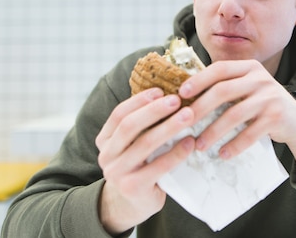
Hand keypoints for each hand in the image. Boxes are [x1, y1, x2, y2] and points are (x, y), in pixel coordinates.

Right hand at [95, 88, 195, 234]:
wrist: (130, 205)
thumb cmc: (139, 167)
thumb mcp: (132, 146)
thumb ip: (142, 126)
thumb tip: (169, 95)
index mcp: (105, 140)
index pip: (119, 114)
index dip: (139, 100)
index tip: (160, 91)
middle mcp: (107, 156)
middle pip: (130, 126)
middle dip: (154, 110)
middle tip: (176, 99)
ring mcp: (117, 173)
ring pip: (145, 144)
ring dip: (169, 127)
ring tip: (189, 115)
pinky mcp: (133, 188)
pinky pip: (158, 166)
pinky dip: (176, 153)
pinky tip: (190, 142)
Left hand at [179, 60, 295, 177]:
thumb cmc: (262, 104)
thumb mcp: (248, 88)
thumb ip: (226, 86)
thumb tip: (186, 96)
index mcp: (249, 68)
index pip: (220, 69)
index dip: (199, 80)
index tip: (181, 94)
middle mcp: (260, 79)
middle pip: (223, 91)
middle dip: (200, 108)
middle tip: (183, 123)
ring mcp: (270, 97)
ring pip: (234, 114)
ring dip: (214, 132)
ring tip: (200, 145)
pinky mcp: (277, 117)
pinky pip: (250, 133)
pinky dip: (234, 145)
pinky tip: (223, 153)